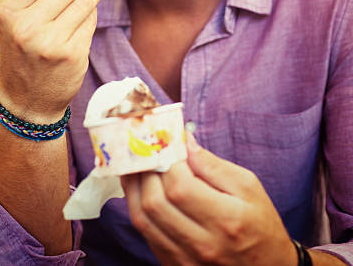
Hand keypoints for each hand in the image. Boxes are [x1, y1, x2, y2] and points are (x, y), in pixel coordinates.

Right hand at [0, 0, 100, 121]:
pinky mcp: (72, 55)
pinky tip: (83, 20)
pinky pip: (92, 20)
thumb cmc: (24, 49)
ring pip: (86, 0)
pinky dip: (92, 14)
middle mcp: (26, 26)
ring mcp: (50, 42)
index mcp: (9, 10)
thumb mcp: (18, 16)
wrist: (27, 99)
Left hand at [122, 134, 296, 265]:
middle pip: (155, 202)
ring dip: (135, 186)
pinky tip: (140, 187)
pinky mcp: (172, 264)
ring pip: (142, 218)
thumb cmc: (259, 224)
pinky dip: (137, 205)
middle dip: (148, 170)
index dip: (168, 161)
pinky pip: (144, 232)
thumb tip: (186, 142)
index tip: (170, 145)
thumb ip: (214, 165)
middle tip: (151, 151)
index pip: (180, 187)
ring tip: (139, 164)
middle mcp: (202, 243)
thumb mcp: (248, 187)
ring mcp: (184, 258)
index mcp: (226, 220)